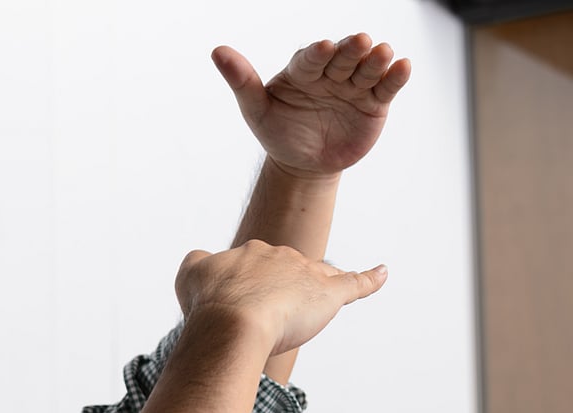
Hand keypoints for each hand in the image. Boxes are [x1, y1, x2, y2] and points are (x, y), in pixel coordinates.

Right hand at [175, 241, 386, 355]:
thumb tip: (204, 261)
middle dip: (273, 296)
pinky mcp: (329, 295)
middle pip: (285, 274)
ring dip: (309, 295)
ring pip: (316, 279)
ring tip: (299, 313)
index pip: (255, 267)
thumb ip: (199, 264)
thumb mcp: (189, 275)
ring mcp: (306, 274)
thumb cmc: (209, 305)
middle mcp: (280, 256)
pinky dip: (371, 279)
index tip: (235, 311)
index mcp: (251, 253)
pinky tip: (383, 273)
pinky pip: (355, 283)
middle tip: (255, 325)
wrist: (231, 323)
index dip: (245, 292)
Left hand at [212, 33, 410, 177]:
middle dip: (351, 50)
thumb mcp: (256, 109)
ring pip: (368, 68)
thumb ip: (241, 80)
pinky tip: (402, 67)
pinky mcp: (375, 102)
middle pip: (344, 57)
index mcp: (303, 69)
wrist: (303, 165)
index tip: (321, 49)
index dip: (317, 54)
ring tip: (383, 53)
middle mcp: (331, 72)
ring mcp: (354, 85)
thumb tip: (216, 51)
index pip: (311, 58)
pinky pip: (387, 86)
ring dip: (376, 60)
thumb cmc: (277, 132)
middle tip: (360, 42)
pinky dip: (396, 76)